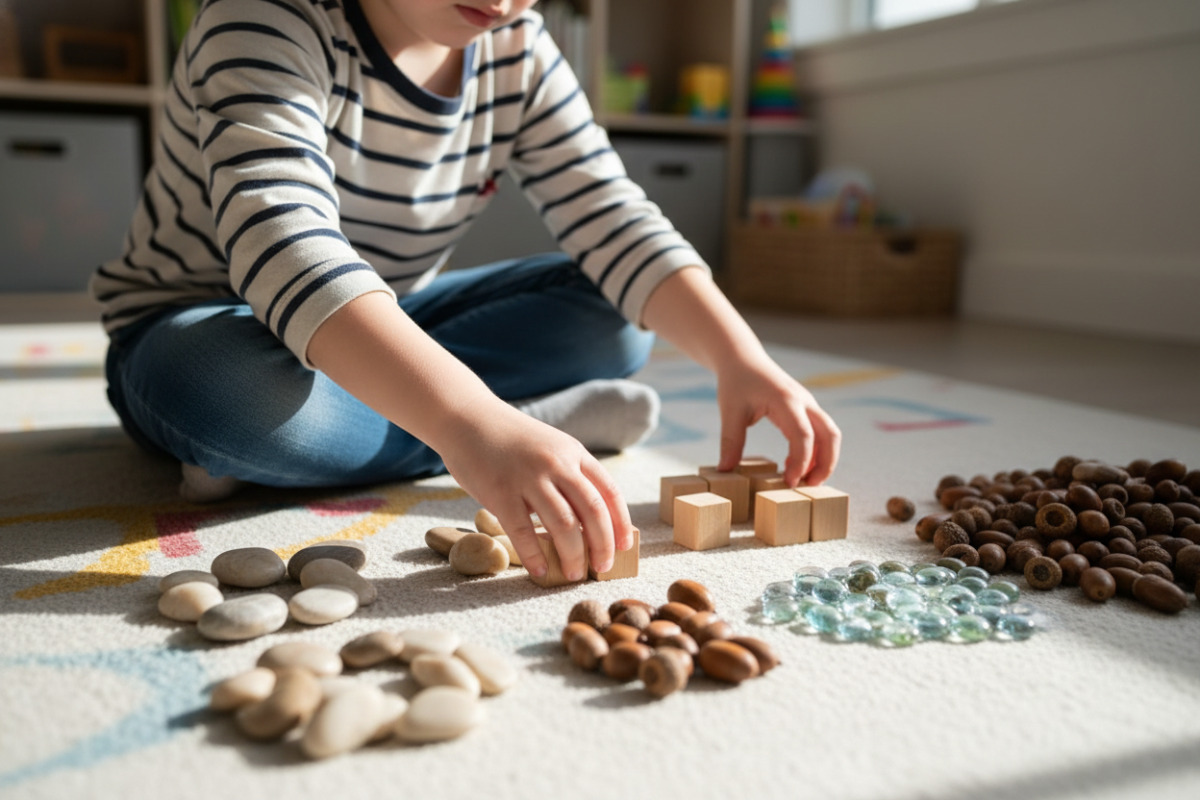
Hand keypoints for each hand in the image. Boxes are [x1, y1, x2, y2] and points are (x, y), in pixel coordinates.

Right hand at [438, 400, 634, 581]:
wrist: (467, 417)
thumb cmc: (510, 440)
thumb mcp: (550, 447)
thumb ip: (569, 475)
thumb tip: (587, 521)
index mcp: (573, 452)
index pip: (609, 492)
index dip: (621, 523)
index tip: (625, 546)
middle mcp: (556, 463)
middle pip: (593, 511)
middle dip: (602, 545)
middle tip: (602, 567)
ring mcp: (529, 477)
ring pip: (564, 524)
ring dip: (573, 555)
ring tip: (573, 574)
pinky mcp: (501, 491)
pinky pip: (523, 531)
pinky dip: (535, 555)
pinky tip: (540, 570)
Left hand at [714, 352, 840, 486]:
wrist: (743, 359)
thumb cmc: (736, 382)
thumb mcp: (730, 411)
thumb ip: (731, 441)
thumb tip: (725, 470)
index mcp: (786, 400)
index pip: (803, 435)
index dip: (800, 461)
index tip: (790, 482)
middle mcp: (803, 401)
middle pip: (830, 435)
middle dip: (826, 463)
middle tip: (810, 487)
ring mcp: (807, 404)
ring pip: (829, 434)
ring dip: (824, 458)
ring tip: (805, 481)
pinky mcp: (805, 408)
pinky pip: (819, 432)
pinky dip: (814, 451)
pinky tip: (794, 465)